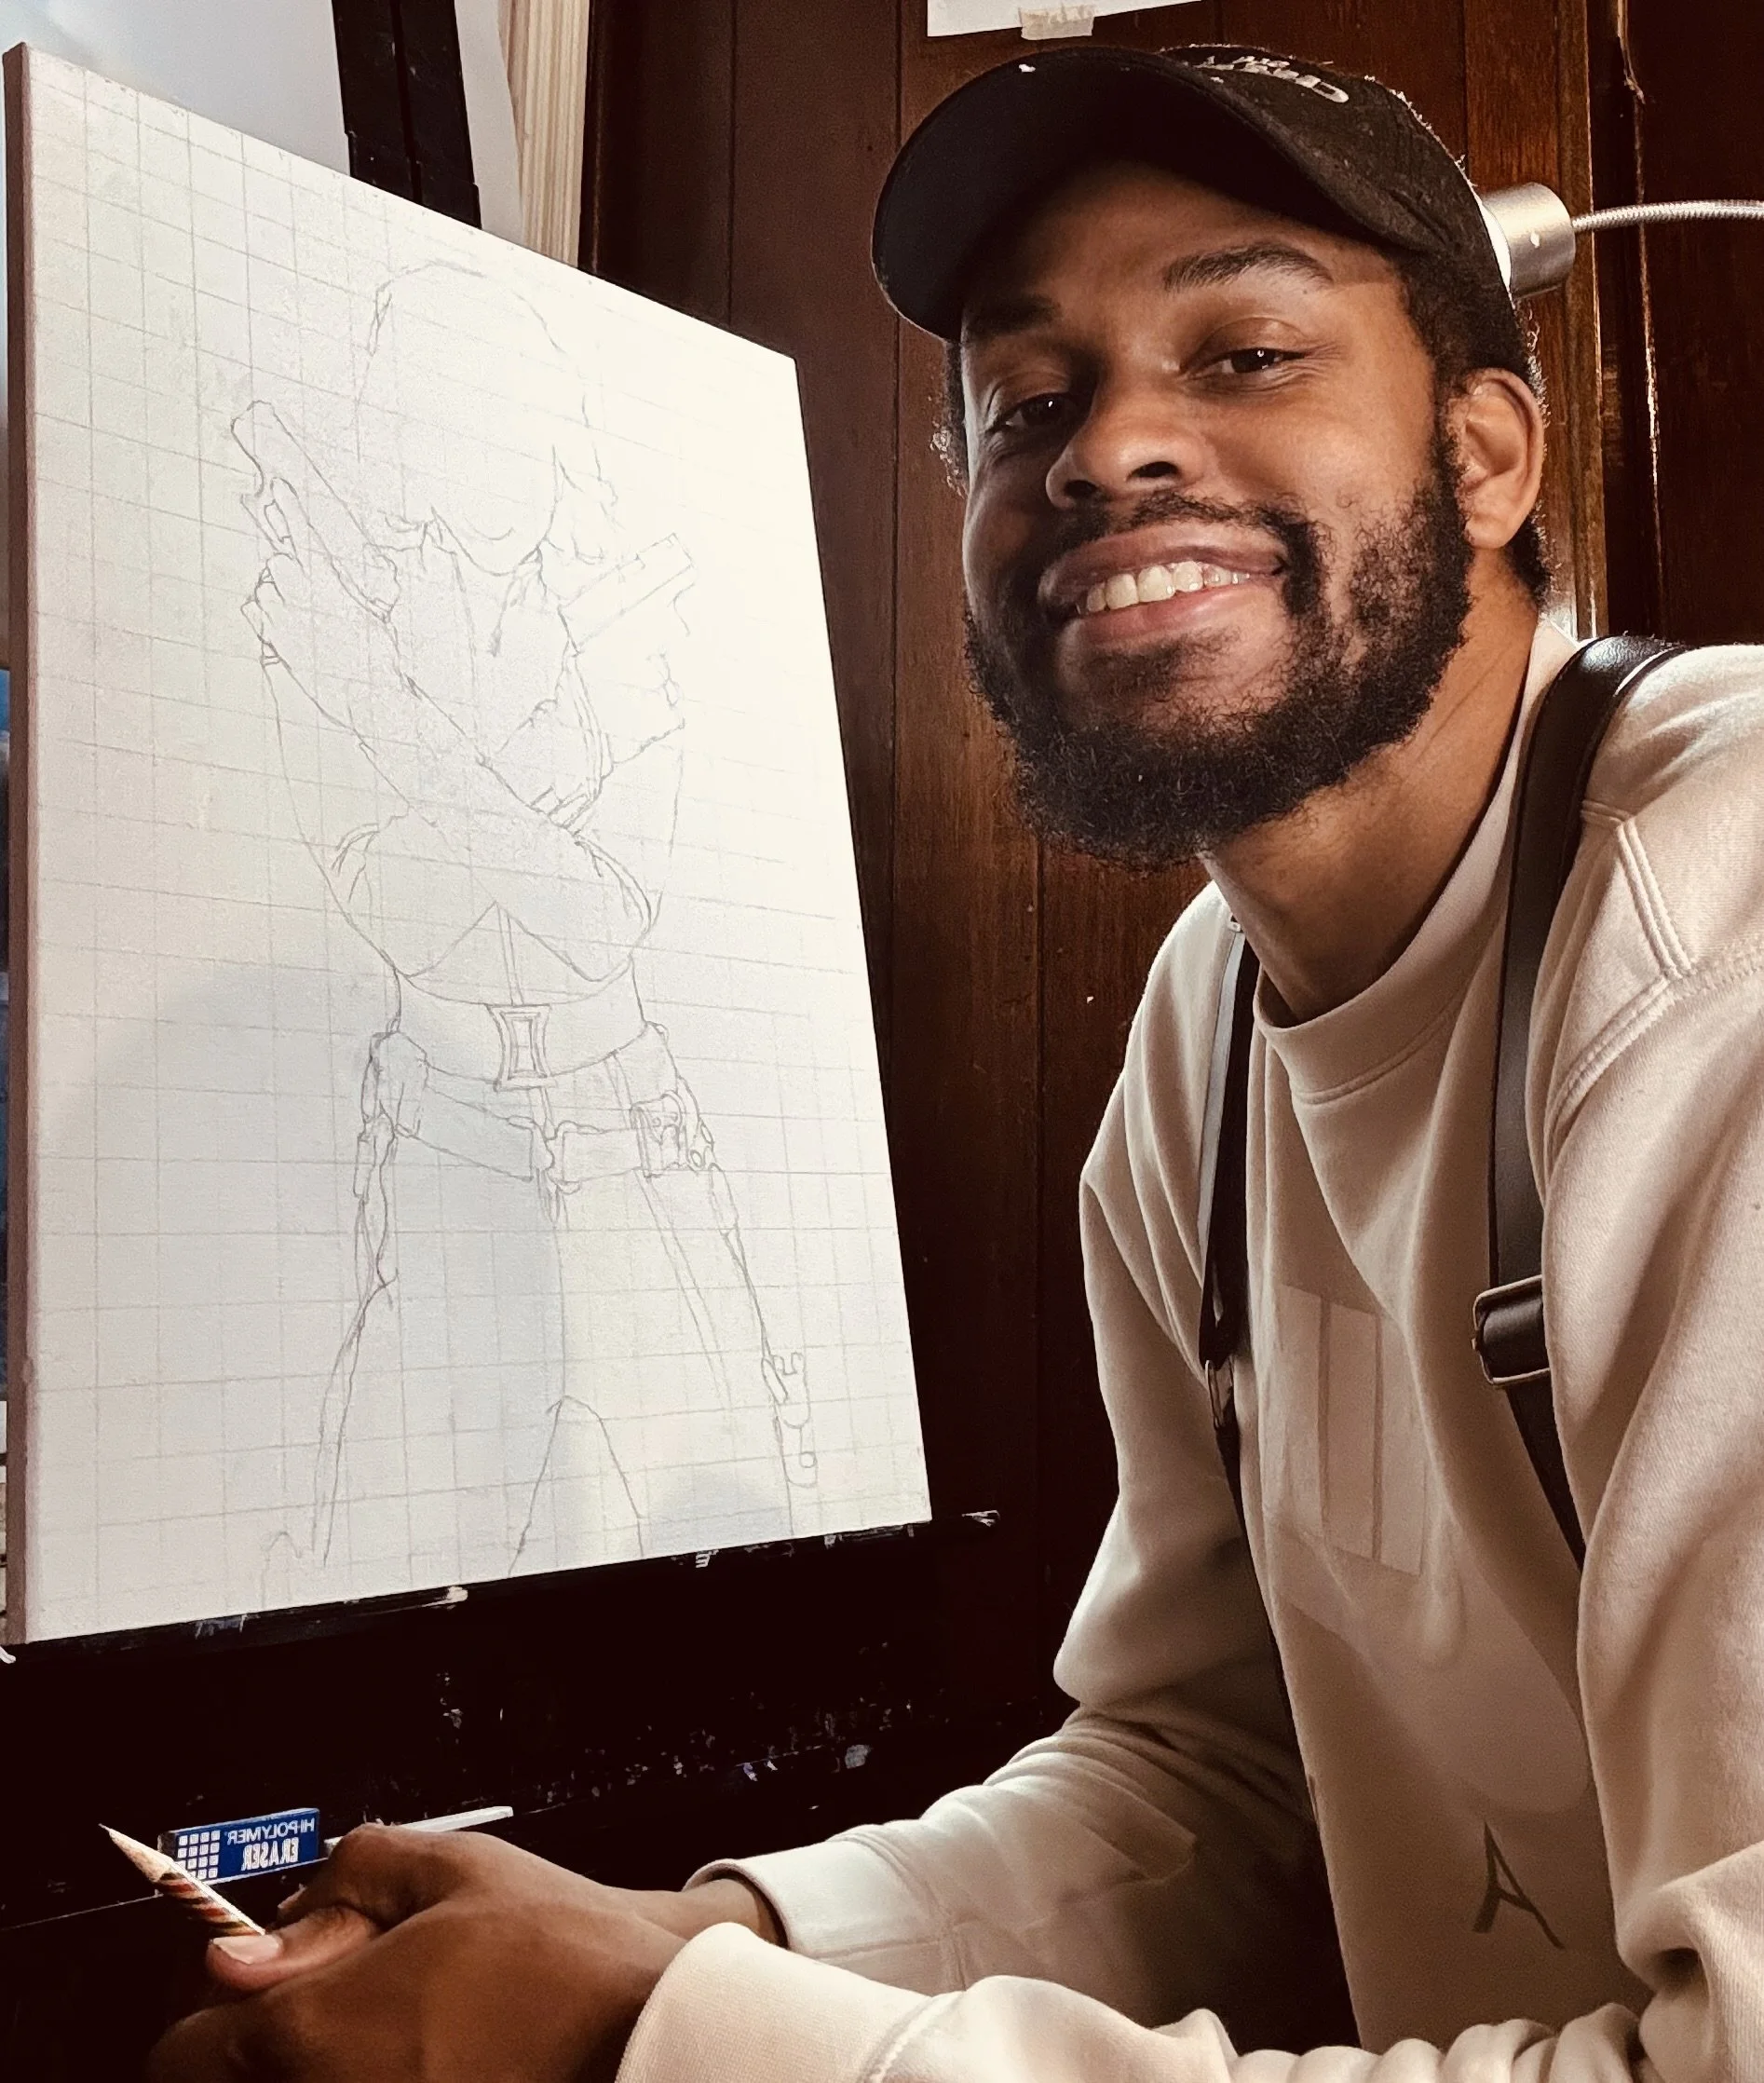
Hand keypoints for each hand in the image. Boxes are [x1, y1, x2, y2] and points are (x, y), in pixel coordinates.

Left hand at [144, 1825, 769, 2081]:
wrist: (652, 2034)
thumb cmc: (561, 1958)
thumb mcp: (450, 1868)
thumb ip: (340, 1885)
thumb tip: (259, 1940)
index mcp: (310, 2033)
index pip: (178, 2052)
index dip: (211, 2006)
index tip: (251, 1981)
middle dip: (260, 2040)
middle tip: (334, 1994)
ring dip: (316, 2064)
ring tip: (396, 2024)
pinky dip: (370, 2080)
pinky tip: (431, 2052)